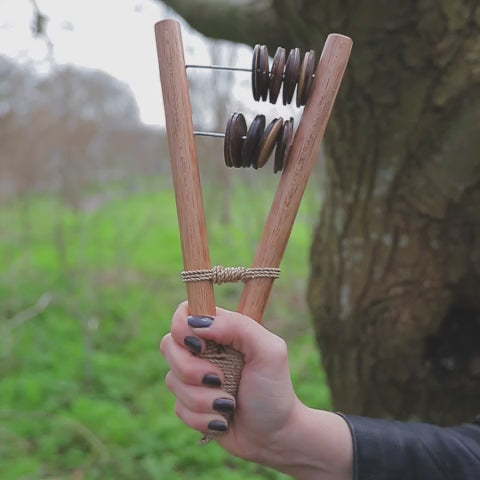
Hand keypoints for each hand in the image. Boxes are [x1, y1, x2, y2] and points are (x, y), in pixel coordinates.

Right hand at [160, 302, 352, 479]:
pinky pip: (179, 408)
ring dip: (202, 399)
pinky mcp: (190, 404)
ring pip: (172, 380)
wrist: (275, 436)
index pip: (185, 312)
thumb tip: (197, 324)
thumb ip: (238, 326)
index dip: (182, 327)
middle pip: (169, 345)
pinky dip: (202, 418)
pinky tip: (222, 420)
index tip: (200, 346)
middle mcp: (204, 350)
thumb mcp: (268, 351)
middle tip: (219, 379)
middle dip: (191, 369)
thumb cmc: (274, 390)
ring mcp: (195, 377)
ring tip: (228, 404)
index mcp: (221, 330)